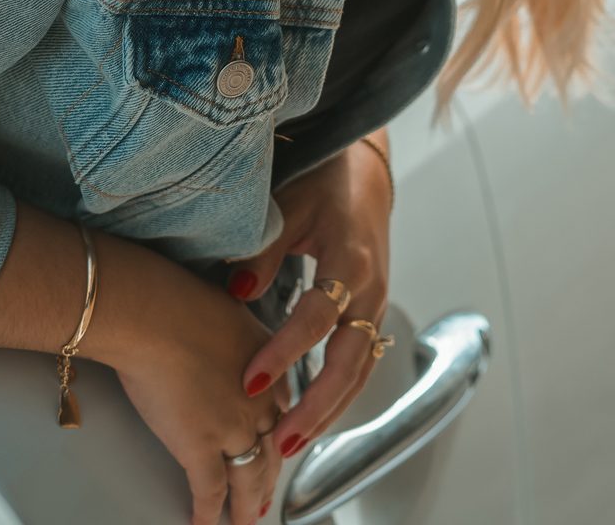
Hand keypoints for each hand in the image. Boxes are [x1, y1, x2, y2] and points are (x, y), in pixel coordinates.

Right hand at [91, 234, 291, 524]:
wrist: (154, 312)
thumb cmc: (179, 299)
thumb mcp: (225, 306)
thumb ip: (232, 329)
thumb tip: (222, 330)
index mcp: (269, 362)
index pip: (283, 407)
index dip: (278, 431)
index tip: (275, 443)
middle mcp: (260, 398)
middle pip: (272, 448)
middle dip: (269, 477)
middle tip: (264, 495)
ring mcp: (235, 426)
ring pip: (249, 478)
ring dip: (248, 505)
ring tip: (245, 520)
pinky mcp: (202, 447)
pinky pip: (210, 492)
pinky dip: (208, 514)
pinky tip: (204, 524)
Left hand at [229, 136, 392, 460]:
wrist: (364, 171)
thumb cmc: (325, 182)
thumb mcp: (291, 205)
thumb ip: (264, 249)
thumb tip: (237, 291)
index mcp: (350, 261)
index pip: (317, 319)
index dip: (284, 351)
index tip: (250, 381)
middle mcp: (370, 290)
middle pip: (348, 362)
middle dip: (315, 407)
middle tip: (279, 441)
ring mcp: (377, 304)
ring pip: (359, 372)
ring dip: (328, 411)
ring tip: (292, 444)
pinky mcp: (373, 312)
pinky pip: (361, 364)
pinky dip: (339, 395)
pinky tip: (315, 418)